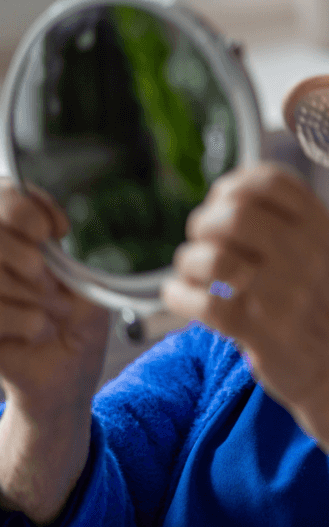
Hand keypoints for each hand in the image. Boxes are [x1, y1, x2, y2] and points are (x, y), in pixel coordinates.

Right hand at [0, 179, 108, 416]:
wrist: (66, 374)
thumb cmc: (75, 321)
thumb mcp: (78, 279)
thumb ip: (54, 253)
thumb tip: (45, 238)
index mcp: (12, 241)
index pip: (4, 196)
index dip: (27, 208)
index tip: (57, 231)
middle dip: (31, 259)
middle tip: (52, 285)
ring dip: (34, 296)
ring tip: (52, 314)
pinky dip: (27, 322)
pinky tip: (39, 332)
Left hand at [162, 164, 328, 428]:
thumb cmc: (316, 303)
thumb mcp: (319, 251)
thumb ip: (283, 221)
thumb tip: (223, 194)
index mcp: (321, 228)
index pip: (271, 181)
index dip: (234, 185)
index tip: (222, 201)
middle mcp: (308, 255)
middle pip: (236, 214)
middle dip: (204, 222)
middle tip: (202, 239)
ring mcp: (286, 296)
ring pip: (215, 258)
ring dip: (189, 261)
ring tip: (191, 271)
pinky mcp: (263, 334)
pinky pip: (205, 305)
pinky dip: (179, 295)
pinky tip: (178, 295)